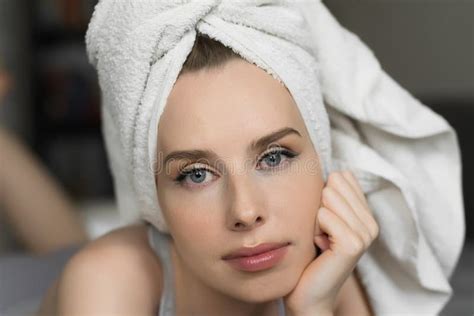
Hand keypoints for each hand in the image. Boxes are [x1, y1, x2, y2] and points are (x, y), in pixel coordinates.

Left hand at [284, 171, 378, 315]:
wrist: (308, 291)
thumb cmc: (310, 253)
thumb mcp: (322, 219)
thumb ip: (331, 195)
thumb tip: (337, 172)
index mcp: (366, 214)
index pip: (343, 177)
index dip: (323, 196)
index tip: (323, 222)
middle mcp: (371, 223)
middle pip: (334, 184)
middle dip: (318, 207)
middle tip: (321, 232)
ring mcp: (365, 234)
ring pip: (328, 198)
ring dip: (315, 219)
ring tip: (321, 239)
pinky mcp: (353, 244)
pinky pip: (324, 215)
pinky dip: (314, 228)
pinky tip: (320, 246)